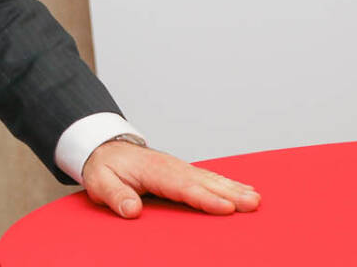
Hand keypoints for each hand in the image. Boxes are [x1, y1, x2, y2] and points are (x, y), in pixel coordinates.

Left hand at [81, 140, 260, 218]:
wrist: (103, 147)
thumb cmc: (103, 167)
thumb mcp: (100, 182)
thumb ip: (116, 196)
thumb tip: (132, 209)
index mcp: (153, 170)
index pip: (182, 187)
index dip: (205, 198)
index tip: (226, 207)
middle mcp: (170, 166)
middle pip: (203, 182)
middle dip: (229, 193)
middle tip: (253, 203)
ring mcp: (177, 167)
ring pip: (209, 178)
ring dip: (233, 187)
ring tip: (256, 198)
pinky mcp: (181, 171)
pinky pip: (207, 177)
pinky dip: (226, 182)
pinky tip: (242, 189)